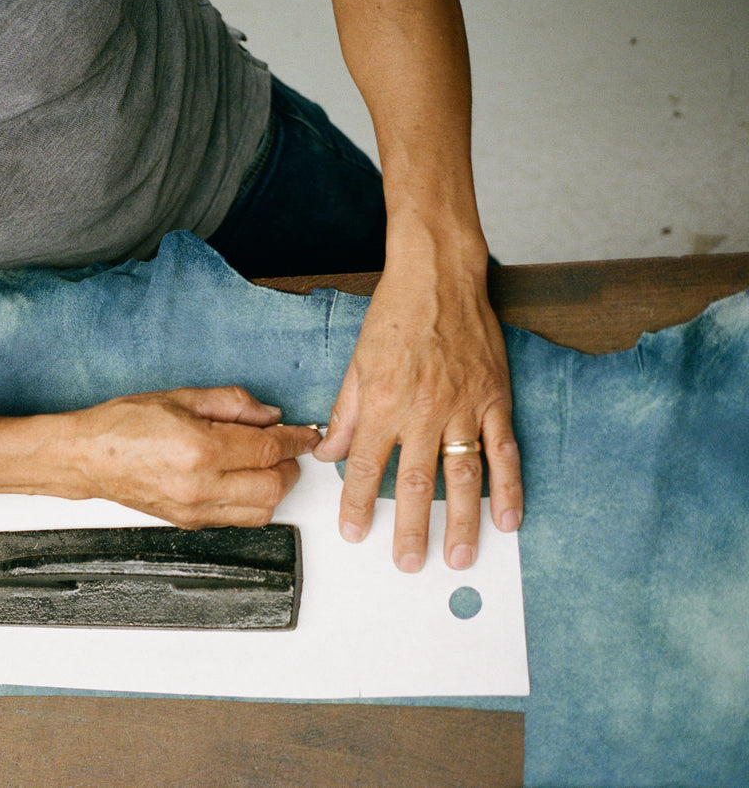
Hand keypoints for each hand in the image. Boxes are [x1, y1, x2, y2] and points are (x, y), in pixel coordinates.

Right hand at [71, 386, 321, 527]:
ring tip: (267, 465)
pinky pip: (237, 520)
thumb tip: (270, 415)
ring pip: (261, 512)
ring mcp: (194, 510)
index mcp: (200, 449)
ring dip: (274, 488)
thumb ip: (232, 404)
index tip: (307, 434)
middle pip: (273, 487)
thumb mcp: (182, 397)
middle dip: (290, 466)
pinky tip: (244, 480)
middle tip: (288, 448)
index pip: (268, 450)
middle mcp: (200, 486)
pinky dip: (252, 502)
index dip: (295, 440)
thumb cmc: (124, 424)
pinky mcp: (189, 523)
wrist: (88, 457)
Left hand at [313, 244, 523, 571]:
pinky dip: (508, 488)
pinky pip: (503, 452)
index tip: (354, 533)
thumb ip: (346, 415)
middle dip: (409, 529)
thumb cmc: (396, 315)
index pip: (364, 468)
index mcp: (383, 404)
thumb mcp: (356, 364)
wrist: (439, 276)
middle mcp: (423, 411)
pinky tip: (507, 518)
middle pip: (414, 484)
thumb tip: (330, 453)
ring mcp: (464, 407)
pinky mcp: (495, 399)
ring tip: (457, 555)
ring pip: (462, 477)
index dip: (356, 504)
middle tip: (408, 562)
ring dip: (461, 522)